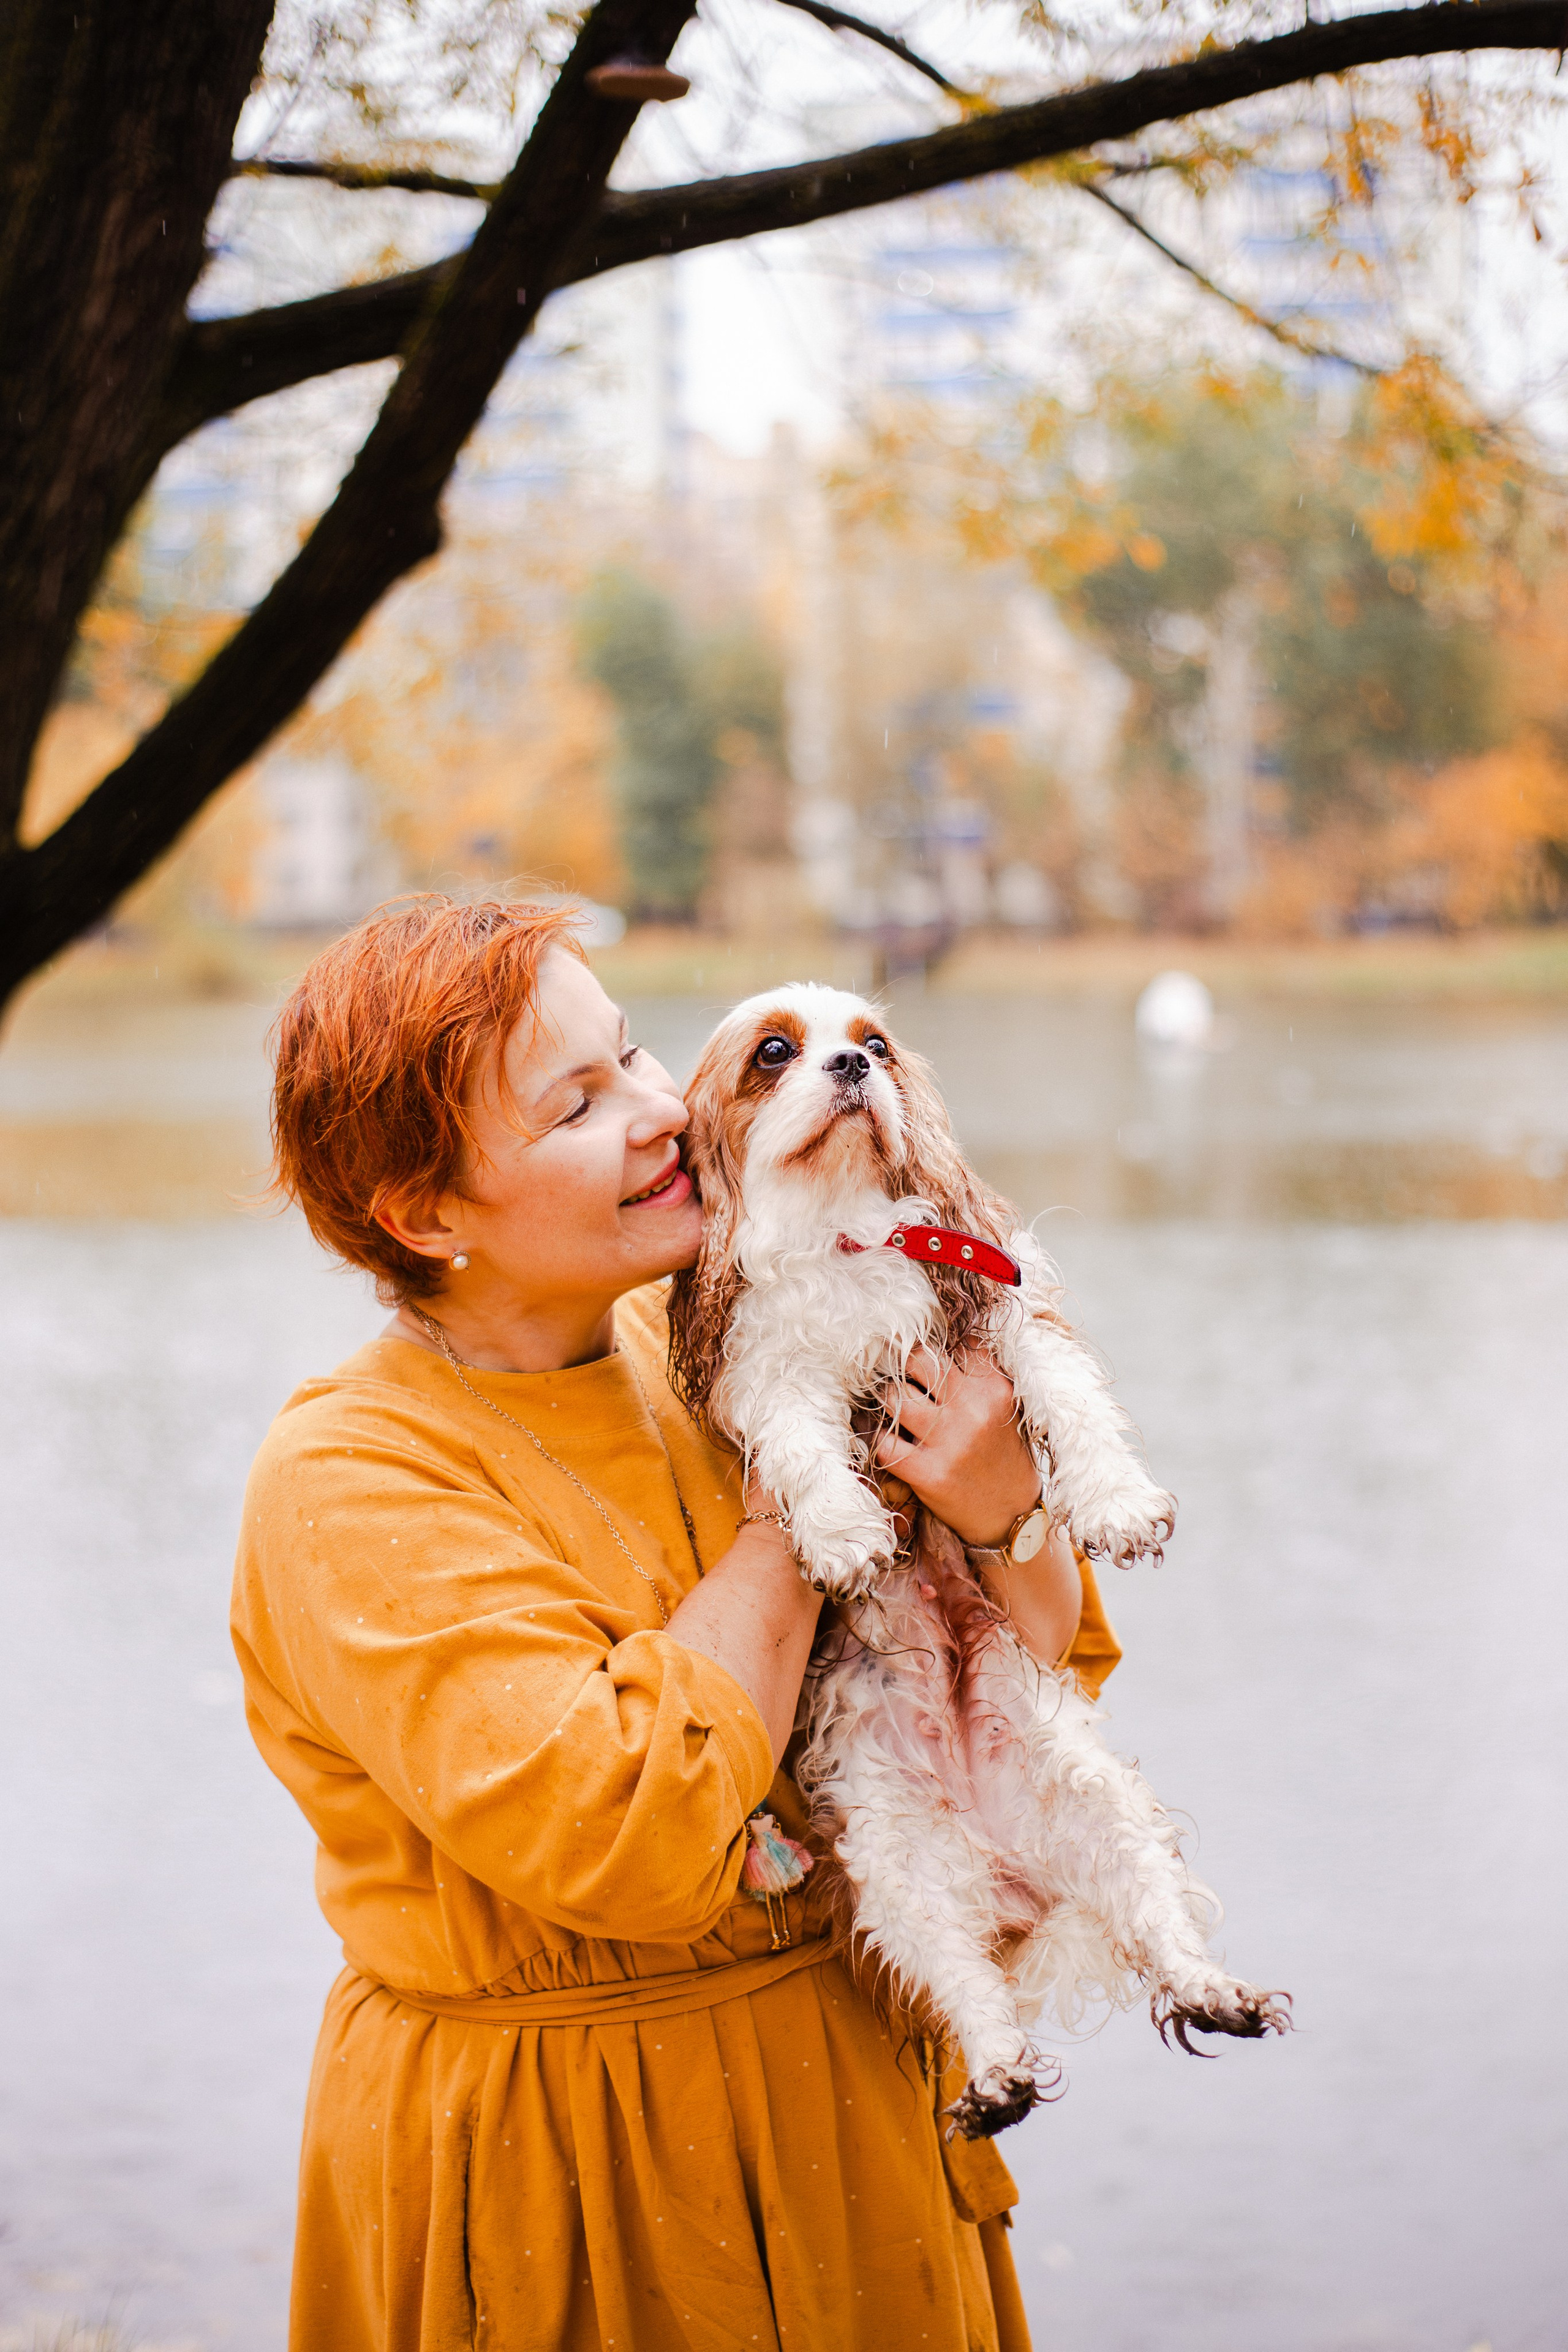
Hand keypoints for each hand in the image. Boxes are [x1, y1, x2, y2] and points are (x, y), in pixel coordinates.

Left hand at [873, 1345, 1040, 1549]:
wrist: (1012, 1516)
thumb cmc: (1003, 1455)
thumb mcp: (1005, 1408)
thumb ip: (979, 1375)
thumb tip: (941, 1339)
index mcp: (995, 1389)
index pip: (956, 1343)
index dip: (935, 1342)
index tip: (922, 1348)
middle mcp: (972, 1410)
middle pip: (918, 1360)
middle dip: (902, 1362)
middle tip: (896, 1370)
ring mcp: (949, 1442)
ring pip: (894, 1397)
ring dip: (887, 1399)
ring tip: (892, 1405)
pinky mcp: (928, 1473)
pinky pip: (884, 1443)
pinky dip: (880, 1440)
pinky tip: (890, 1440)